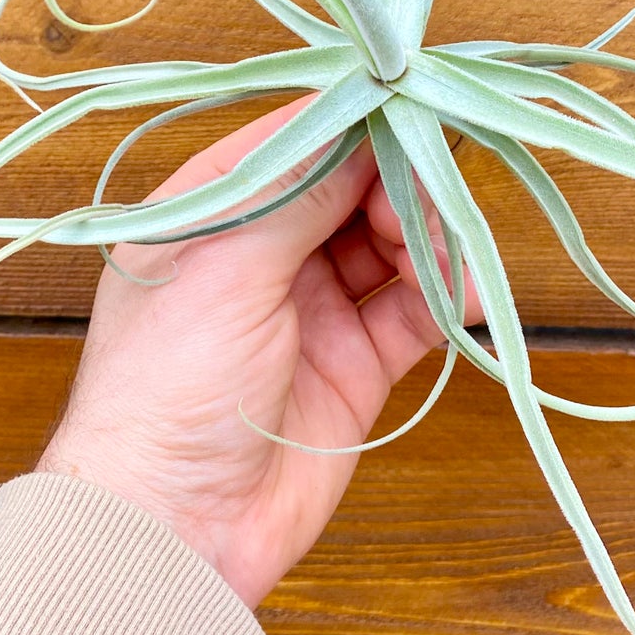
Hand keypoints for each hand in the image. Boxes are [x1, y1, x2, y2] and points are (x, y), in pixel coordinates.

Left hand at [36, 97, 480, 608]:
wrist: (174, 527)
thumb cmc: (167, 385)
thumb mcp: (226, 265)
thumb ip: (299, 190)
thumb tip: (360, 116)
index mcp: (215, 208)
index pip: (299, 137)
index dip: (357, 119)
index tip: (413, 106)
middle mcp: (265, 248)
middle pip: (356, 184)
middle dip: (399, 182)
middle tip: (417, 205)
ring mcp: (314, 305)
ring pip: (394, 242)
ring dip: (427, 238)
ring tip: (435, 259)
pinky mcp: (355, 363)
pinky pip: (415, 310)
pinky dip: (448, 295)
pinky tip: (467, 292)